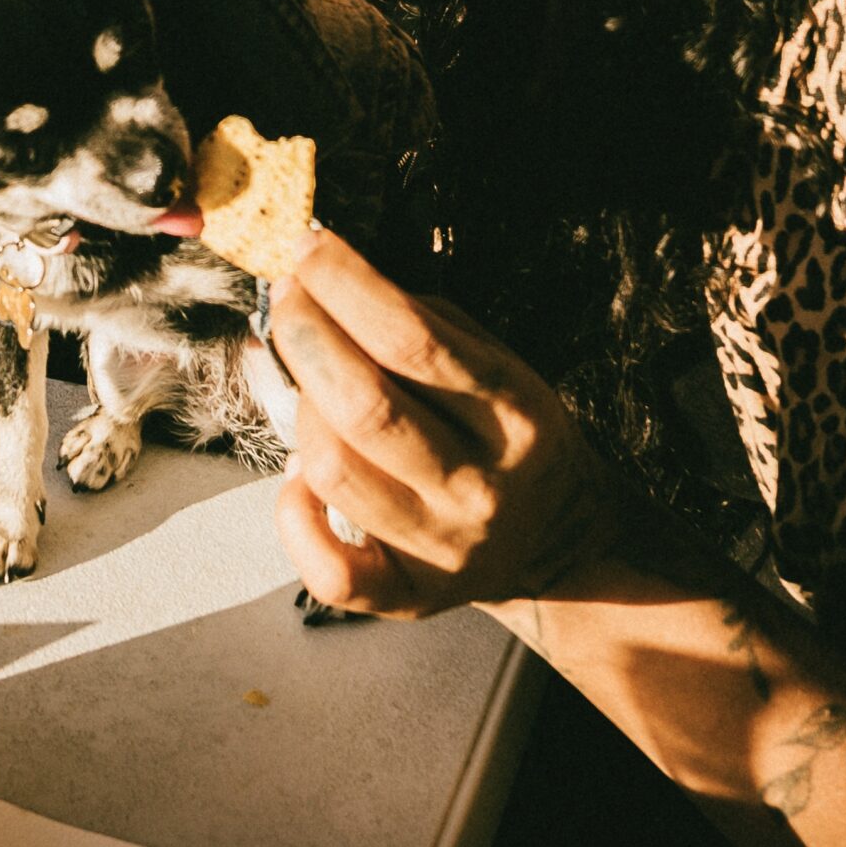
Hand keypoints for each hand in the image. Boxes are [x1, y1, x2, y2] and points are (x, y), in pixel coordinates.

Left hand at [268, 231, 620, 617]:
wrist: (557, 536)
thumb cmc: (500, 428)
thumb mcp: (493, 360)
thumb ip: (421, 320)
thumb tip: (325, 275)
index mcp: (515, 413)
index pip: (413, 342)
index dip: (346, 286)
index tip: (309, 248)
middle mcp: (481, 486)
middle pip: (365, 407)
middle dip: (305, 334)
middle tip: (287, 296)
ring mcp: (444, 549)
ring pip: (335, 472)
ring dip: (301, 410)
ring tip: (309, 384)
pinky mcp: (409, 598)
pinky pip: (330, 571)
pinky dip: (295, 514)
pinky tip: (300, 474)